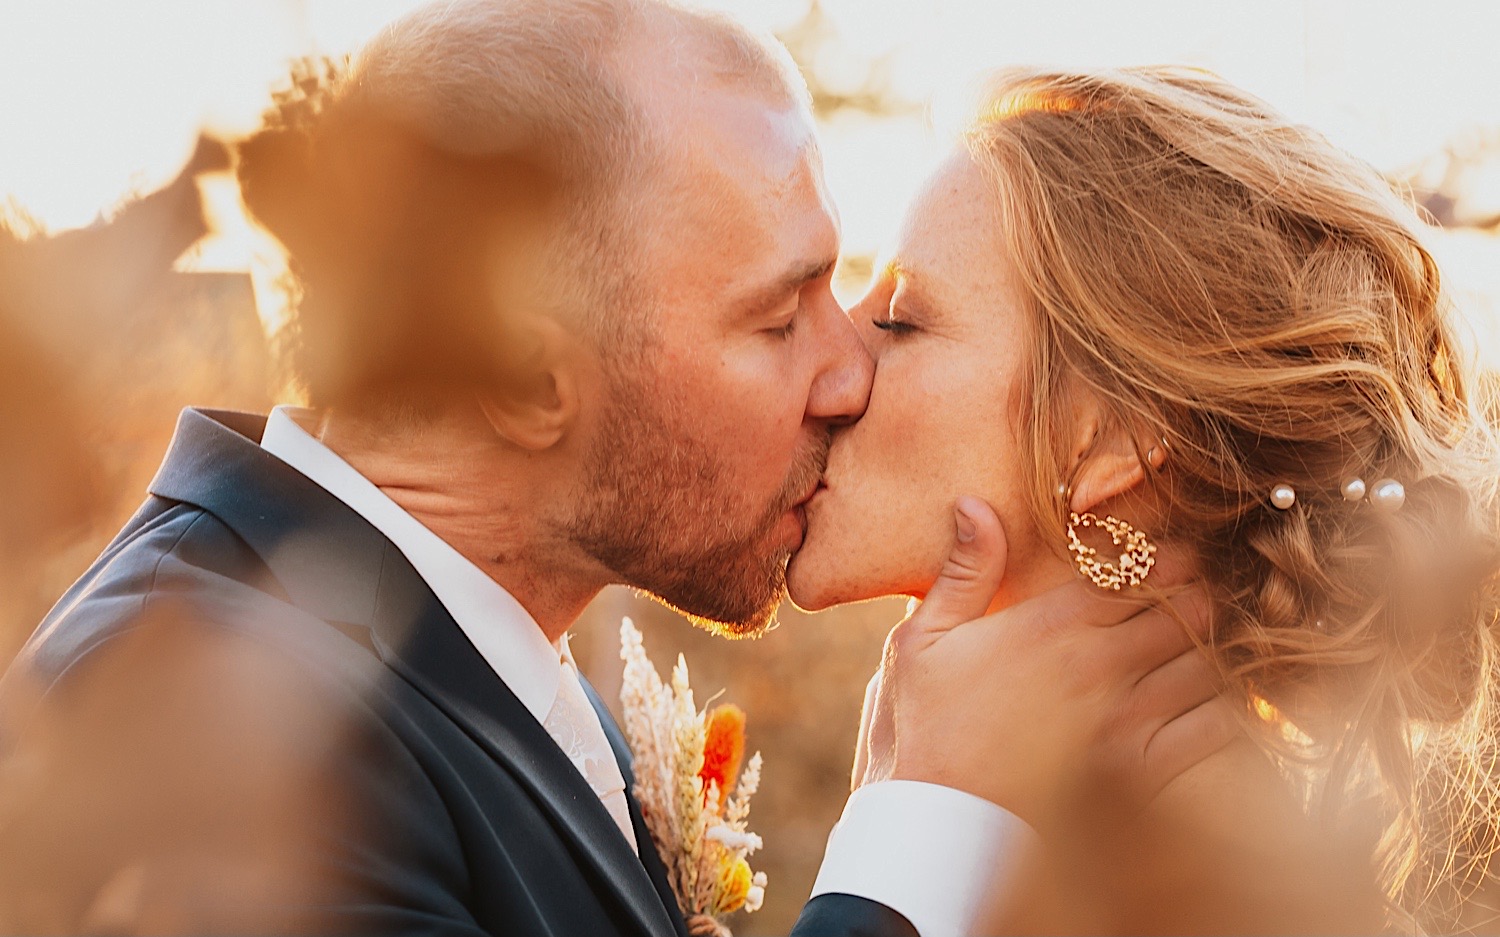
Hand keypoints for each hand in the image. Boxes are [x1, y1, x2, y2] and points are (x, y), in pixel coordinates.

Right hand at [855, 495, 1237, 830]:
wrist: (938, 818)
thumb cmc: (926, 726)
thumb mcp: (923, 639)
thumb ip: (963, 570)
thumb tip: (974, 503)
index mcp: (1051, 625)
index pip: (1139, 570)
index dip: (1168, 559)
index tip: (1172, 560)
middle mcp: (1096, 665)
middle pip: (1185, 610)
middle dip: (1195, 600)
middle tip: (1190, 604)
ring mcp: (1123, 719)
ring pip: (1206, 665)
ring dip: (1208, 655)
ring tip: (1199, 654)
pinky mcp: (1140, 771)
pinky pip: (1212, 727)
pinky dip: (1220, 712)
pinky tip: (1201, 710)